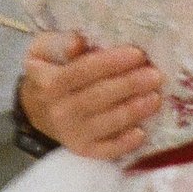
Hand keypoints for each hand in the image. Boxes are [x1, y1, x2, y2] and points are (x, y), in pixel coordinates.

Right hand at [19, 33, 162, 160]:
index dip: (111, 63)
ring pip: (106, 123)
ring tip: (156, 98)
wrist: (36, 109)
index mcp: (49, 82)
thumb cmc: (49, 71)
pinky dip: (124, 143)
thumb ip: (59, 42)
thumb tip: (79, 42)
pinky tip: (141, 133)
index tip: (137, 54)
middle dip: (130, 85)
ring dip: (133, 111)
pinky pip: (106, 149)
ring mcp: (71, 133)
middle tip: (156, 75)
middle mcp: (59, 110)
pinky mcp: (83, 149)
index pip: (83, 71)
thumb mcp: (43, 50)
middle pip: (99, 97)